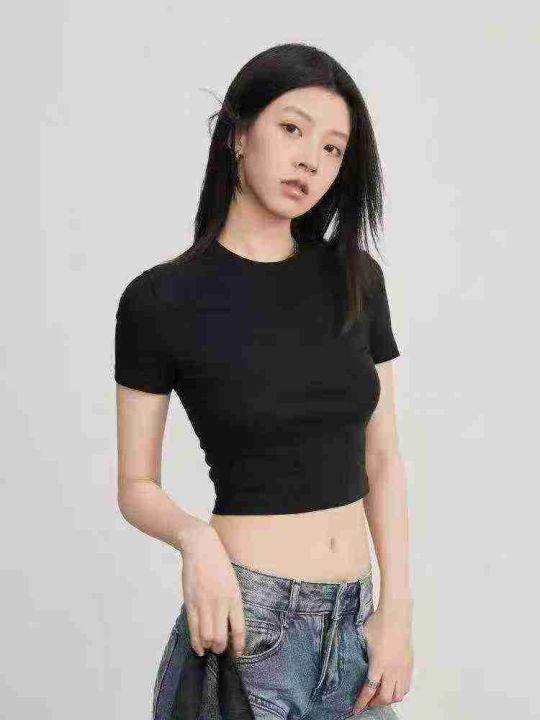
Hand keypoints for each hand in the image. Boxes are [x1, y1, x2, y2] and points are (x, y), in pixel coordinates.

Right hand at [179, 523, 245, 656]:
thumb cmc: (219, 563)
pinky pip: (192, 628)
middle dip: (220, 648)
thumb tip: (230, 625)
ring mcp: (203, 603)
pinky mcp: (190, 602)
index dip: (239, 645)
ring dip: (208, 646)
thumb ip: (231, 602)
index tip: (238, 653)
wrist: (201, 547)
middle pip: (220, 637)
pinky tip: (199, 647)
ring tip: (209, 647)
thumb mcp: (232, 582)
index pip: (239, 628)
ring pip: (206, 636)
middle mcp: (220, 603)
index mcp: (234, 597)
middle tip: (220, 649)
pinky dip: (196, 642)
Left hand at [352, 605, 412, 713]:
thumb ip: (361, 654)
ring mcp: (402, 668)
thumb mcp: (363, 639)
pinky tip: (393, 689)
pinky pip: (406, 686)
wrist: (395, 615)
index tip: (356, 710)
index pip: (369, 690)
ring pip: (398, 695)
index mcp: (378, 664)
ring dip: (388, 700)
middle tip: (368, 703)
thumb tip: (355, 662)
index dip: (362, 702)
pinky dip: (399, 692)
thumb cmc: (377, 624)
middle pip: (385, 697)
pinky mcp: (409, 665)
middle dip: (375, 703)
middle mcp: (392, 670)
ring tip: (380, 697)